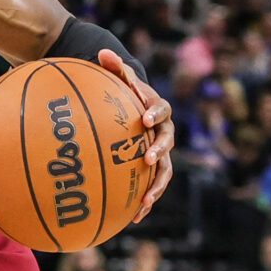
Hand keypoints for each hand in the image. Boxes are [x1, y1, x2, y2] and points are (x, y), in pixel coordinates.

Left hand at [97, 49, 173, 219]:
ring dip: (156, 185)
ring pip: (165, 171)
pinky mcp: (152, 170)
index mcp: (157, 110)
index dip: (154, 113)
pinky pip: (151, 186)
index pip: (161, 110)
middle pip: (167, 142)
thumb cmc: (125, 92)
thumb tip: (103, 52)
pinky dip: (144, 201)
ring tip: (145, 200)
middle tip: (147, 158)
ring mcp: (161, 153)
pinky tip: (133, 218)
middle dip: (159, 151)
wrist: (136, 109)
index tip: (143, 120)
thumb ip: (114, 66)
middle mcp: (164, 132)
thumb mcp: (119, 77)